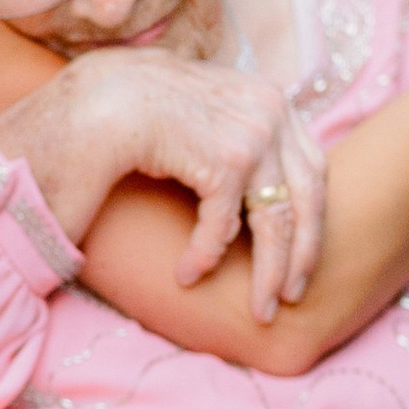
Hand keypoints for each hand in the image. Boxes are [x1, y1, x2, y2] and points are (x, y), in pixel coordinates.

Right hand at [54, 43, 326, 316]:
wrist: (97, 99)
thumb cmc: (137, 110)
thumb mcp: (204, 115)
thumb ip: (235, 134)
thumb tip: (256, 182)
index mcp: (272, 99)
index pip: (312, 169)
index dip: (311, 220)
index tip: (300, 261)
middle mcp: (272, 111)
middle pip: (306, 198)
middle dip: (301, 256)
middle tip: (289, 298)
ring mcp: (253, 133)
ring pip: (276, 220)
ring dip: (267, 272)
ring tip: (258, 310)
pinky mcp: (226, 159)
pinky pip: (225, 226)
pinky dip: (205, 256)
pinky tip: (186, 276)